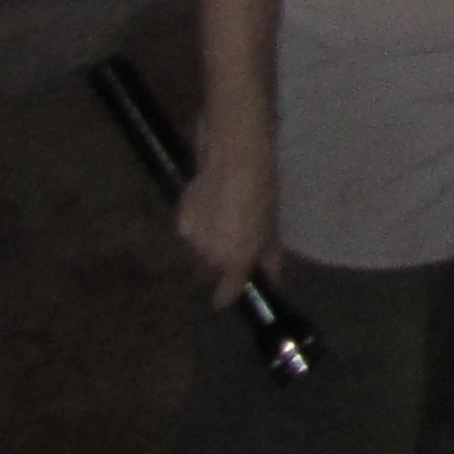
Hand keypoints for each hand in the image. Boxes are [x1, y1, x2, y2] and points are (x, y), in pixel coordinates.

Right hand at [176, 145, 278, 307]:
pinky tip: (210, 206)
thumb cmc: (263, 190)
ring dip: (210, 243)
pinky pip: (191, 231)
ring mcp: (192, 239)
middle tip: (236, 242)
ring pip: (200, 251)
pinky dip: (200, 225)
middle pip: (212, 270)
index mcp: (235, 260)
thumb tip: (271, 276)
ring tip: (224, 219)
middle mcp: (210, 256)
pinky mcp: (180, 220)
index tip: (228, 295)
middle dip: (222, 262)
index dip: (227, 295)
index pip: (226, 293)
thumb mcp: (272, 225)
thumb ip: (270, 256)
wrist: (234, 157)